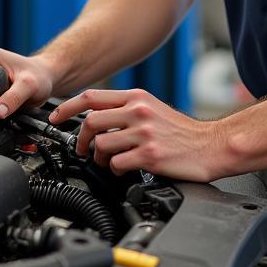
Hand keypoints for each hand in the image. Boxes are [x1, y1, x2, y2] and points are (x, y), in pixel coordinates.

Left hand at [49, 88, 227, 181]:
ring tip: (106, 161)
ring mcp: (144, 133)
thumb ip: (126, 109)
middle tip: (82, 149)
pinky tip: (124, 169)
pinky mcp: (149, 155)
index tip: (55, 116)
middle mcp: (138, 112)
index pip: (91, 97)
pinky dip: (114, 170)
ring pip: (101, 144)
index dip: (67, 107)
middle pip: (90, 121)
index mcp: (137, 97)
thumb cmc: (181, 131)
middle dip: (79, 139)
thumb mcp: (152, 108)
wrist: (211, 146)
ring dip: (97, 157)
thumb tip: (95, 116)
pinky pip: (116, 164)